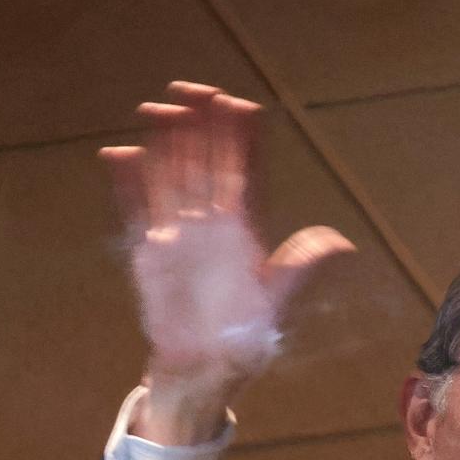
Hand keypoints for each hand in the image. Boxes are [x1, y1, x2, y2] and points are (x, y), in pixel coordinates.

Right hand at [100, 82, 354, 444]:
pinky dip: (127, 183)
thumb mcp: (278, 303)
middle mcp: (212, 226)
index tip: (240, 105)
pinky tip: (121, 153)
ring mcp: (178, 235)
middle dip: (202, 127)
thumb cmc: (246, 340)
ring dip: (166, 143)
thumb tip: (338, 241)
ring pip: (171, 176)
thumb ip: (300, 269)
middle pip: (206, 164)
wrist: (205, 371)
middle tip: (195, 89)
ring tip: (160, 107)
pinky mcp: (148, 252)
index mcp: (246, 232)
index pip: (244, 175)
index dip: (242, 141)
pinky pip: (136, 209)